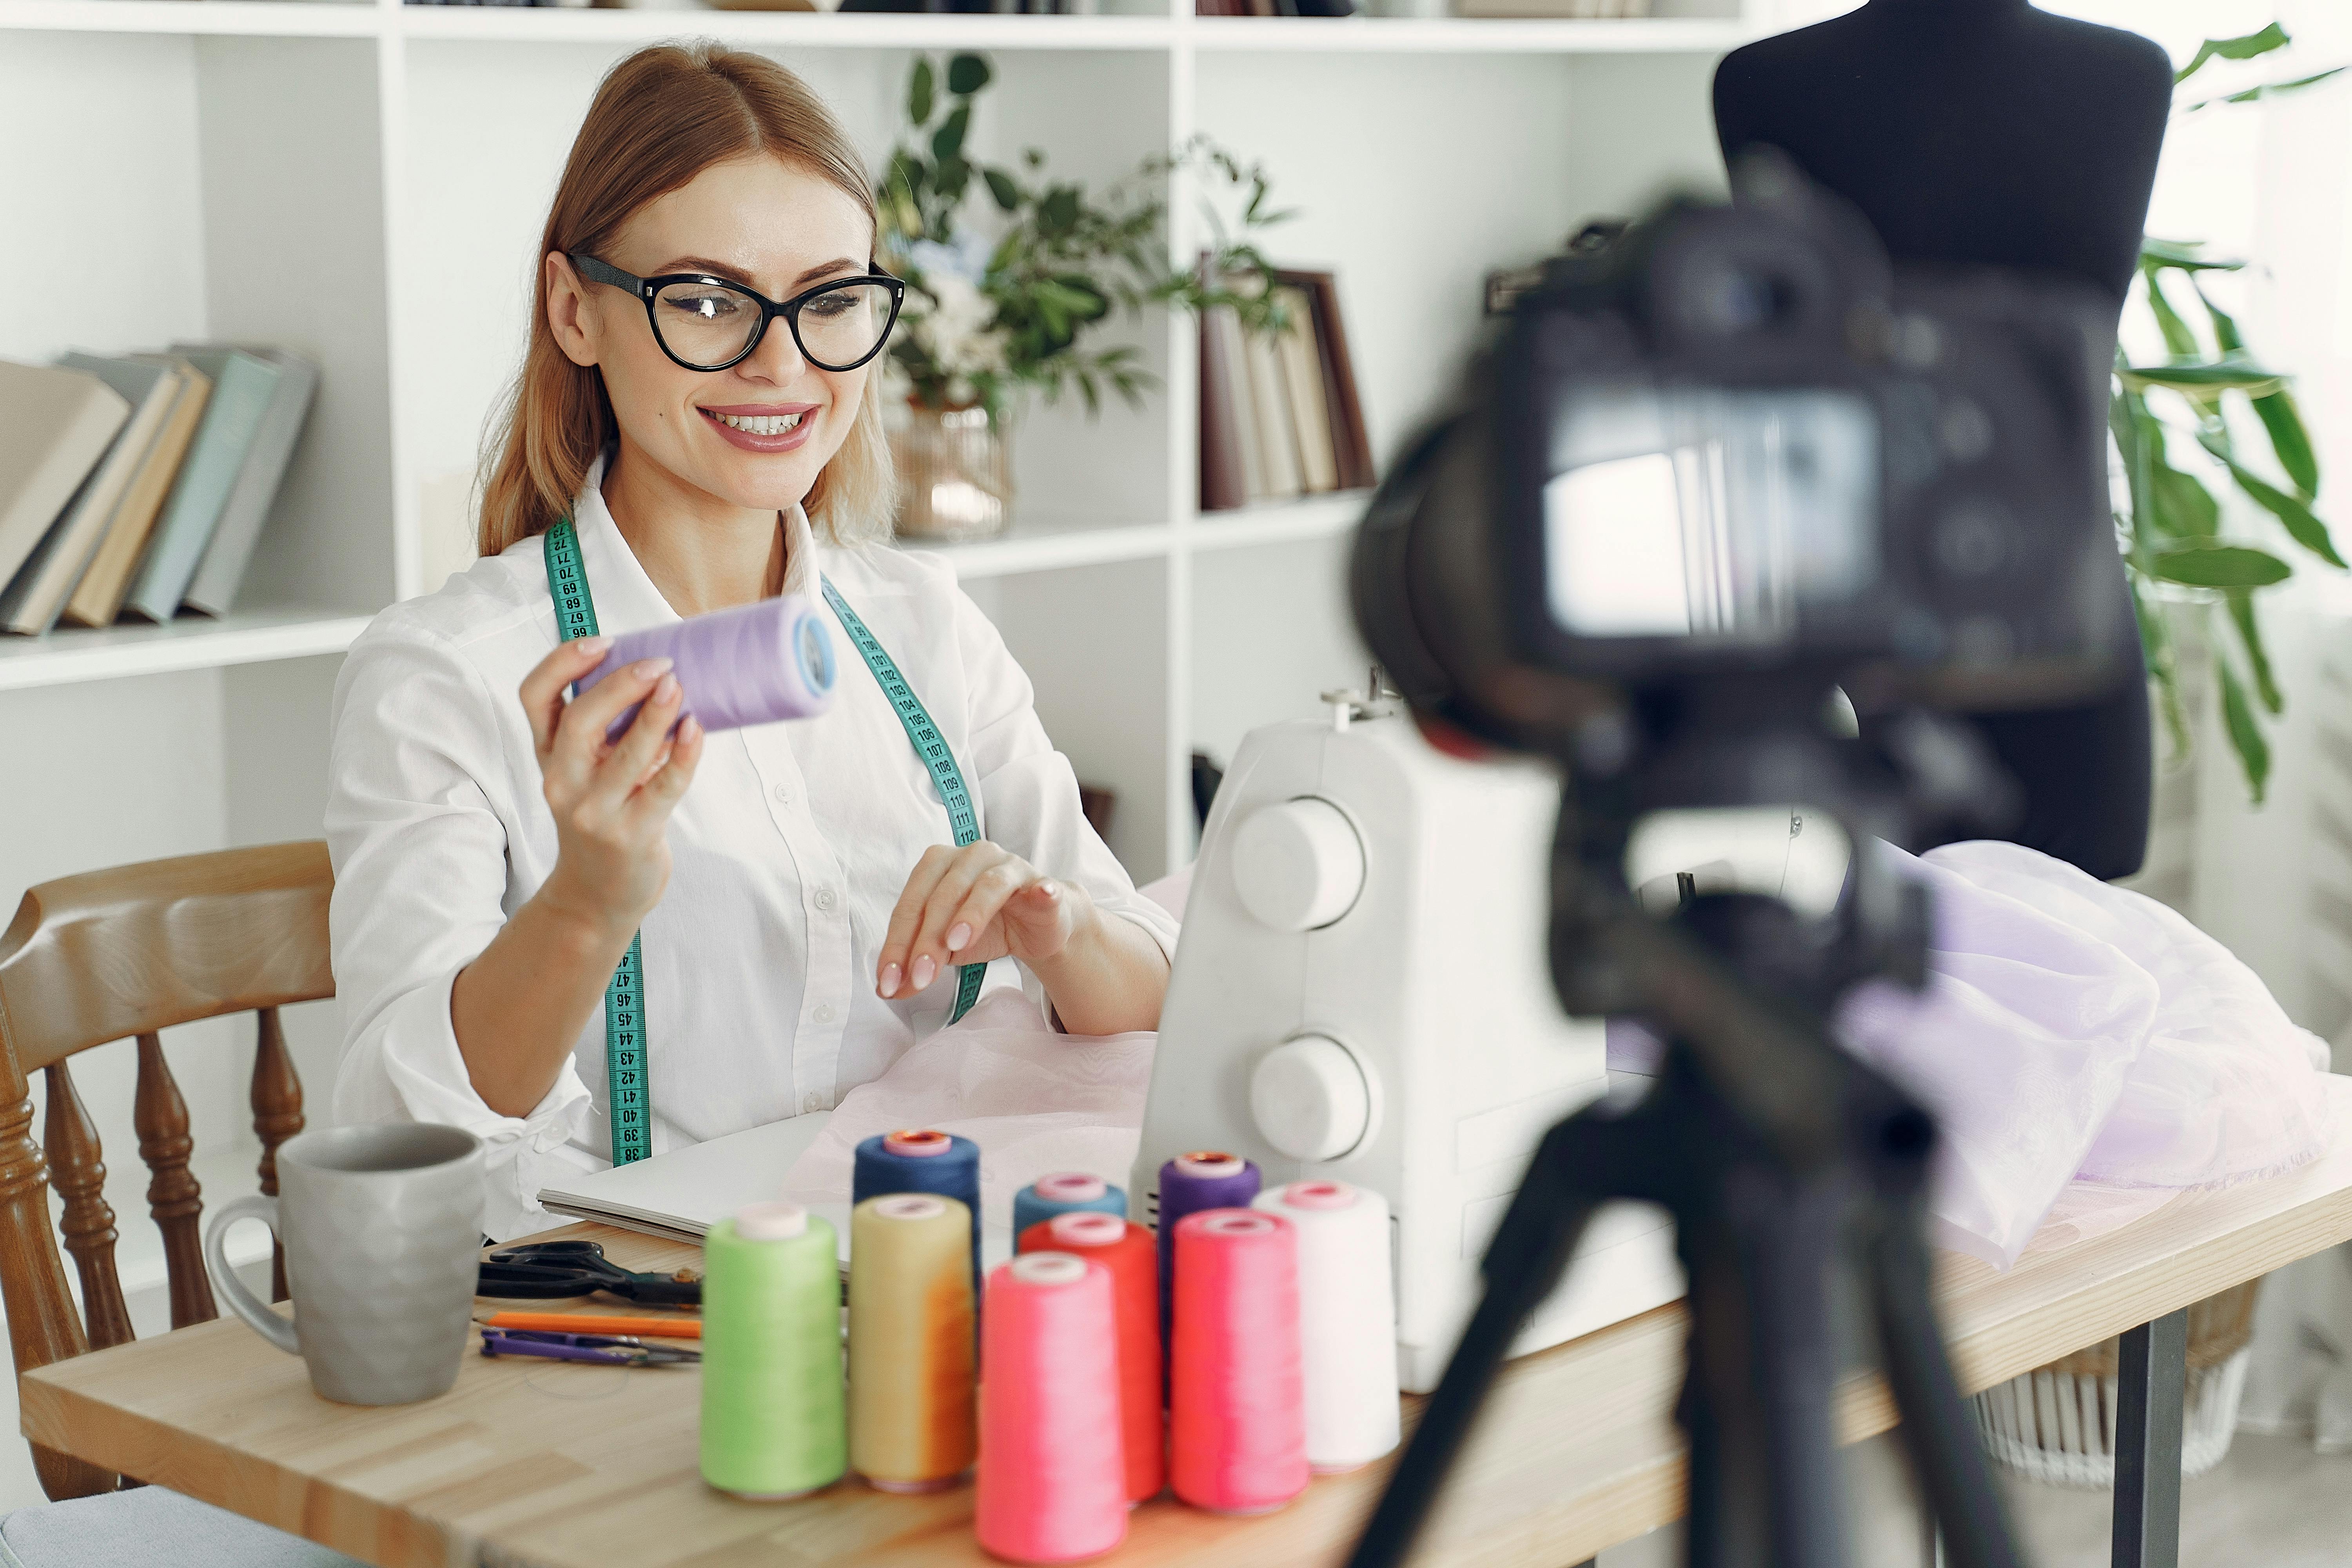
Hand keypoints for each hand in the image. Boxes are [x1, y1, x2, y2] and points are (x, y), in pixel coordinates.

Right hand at [518, 636, 706, 941]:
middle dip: (619, 685)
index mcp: (549, 755)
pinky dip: (683, 755)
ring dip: (655, 716)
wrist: (598, 894)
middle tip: (659, 663)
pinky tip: (696, 730)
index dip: (562, 663)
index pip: (534, 697)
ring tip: (679, 686)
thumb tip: (657, 674)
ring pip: (624, 755)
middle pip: (578, 720)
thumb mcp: (588, 771)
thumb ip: (607, 729)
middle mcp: (563, 781)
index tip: (601, 641)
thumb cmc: (603, 817)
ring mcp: (595, 811)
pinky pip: (663, 787)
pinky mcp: (631, 834)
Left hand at [875, 841, 1089, 998]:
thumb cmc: (984, 929)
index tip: (887, 983)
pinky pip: (1042, 887)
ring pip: (986, 886)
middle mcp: (970, 857)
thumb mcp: (945, 950)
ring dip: (970, 915)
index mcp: (937, 866)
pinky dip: (1042, 892)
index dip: (896, 945)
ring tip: (956, 945)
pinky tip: (1042, 896)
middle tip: (921, 977)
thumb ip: (917, 965)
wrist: (1035, 927)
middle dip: (928, 939)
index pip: (910, 906)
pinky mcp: (1042, 883)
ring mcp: (1009, 866)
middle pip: (943, 895)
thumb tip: (888, 990)